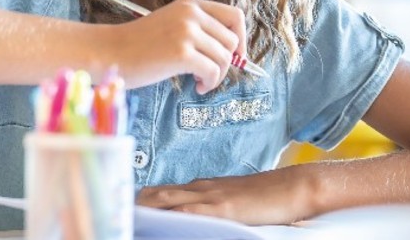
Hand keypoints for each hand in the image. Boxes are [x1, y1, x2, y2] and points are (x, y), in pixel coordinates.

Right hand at [109, 0, 245, 93]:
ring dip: (217, 75)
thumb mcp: (171, 25)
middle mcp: (191, 14)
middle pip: (232, 41)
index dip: (242, 38)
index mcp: (190, 4)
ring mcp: (187, 32)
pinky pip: (213, 72)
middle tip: (209, 73)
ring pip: (224, 58)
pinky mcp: (181, 53)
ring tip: (200, 81)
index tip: (235, 56)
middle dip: (227, 62)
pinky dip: (209, 83)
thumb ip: (198, 31)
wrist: (109, 51)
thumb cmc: (138, 44)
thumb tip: (234, 53)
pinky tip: (197, 86)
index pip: (235, 16)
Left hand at [137, 165, 319, 224]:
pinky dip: (172, 216)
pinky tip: (159, 223)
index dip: (140, 200)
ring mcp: (209, 197)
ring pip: (166, 200)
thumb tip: (188, 218)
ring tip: (127, 219)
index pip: (159, 192)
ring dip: (145, 210)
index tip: (123, 208)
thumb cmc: (267, 196)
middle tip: (116, 215)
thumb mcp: (231, 199)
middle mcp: (199, 189)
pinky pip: (190, 212)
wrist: (294, 186)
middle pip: (155, 194)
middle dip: (134, 205)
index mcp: (200, 187)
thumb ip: (209, 206)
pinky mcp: (223, 208)